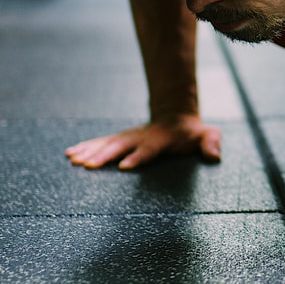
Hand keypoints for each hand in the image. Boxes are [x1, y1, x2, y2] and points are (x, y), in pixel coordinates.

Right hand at [65, 114, 222, 170]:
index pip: (148, 150)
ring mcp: (128, 137)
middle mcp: (140, 137)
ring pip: (106, 144)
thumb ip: (211, 143)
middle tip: (88, 165)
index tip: (124, 167)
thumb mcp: (207, 135)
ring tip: (72, 159)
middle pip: (120, 146)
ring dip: (89, 152)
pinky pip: (99, 143)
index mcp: (160, 139)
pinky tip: (69, 155)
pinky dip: (85, 148)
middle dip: (104, 156)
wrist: (176, 117)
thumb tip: (215, 155)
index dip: (137, 157)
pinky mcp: (119, 140)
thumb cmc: (192, 133)